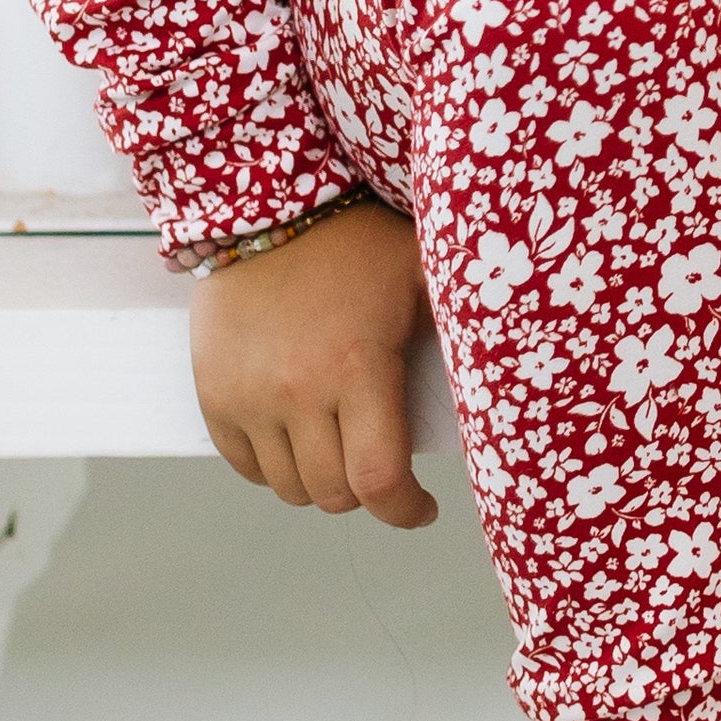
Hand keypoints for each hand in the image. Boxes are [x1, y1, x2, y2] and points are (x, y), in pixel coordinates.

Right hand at [188, 198, 437, 527]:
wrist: (267, 209)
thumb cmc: (359, 242)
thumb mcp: (423, 276)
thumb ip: (461, 329)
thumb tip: (506, 376)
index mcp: (359, 367)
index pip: (379, 479)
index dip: (405, 511)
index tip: (423, 508)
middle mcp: (298, 392)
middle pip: (334, 493)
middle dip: (366, 491)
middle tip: (381, 465)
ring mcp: (249, 397)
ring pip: (288, 487)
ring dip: (319, 481)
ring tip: (339, 448)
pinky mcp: (214, 394)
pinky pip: (243, 466)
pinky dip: (273, 466)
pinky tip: (298, 439)